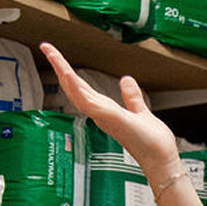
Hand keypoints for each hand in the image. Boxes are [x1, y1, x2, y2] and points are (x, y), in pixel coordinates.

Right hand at [39, 42, 180, 178]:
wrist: (160, 158)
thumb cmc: (151, 142)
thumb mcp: (140, 112)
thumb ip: (132, 97)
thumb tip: (126, 79)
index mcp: (105, 110)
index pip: (82, 87)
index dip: (68, 72)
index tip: (58, 56)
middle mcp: (99, 113)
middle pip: (73, 87)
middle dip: (59, 67)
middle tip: (46, 47)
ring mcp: (102, 116)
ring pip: (76, 92)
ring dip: (63, 72)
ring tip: (51, 53)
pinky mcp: (109, 118)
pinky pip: (87, 101)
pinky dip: (76, 89)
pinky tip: (67, 75)